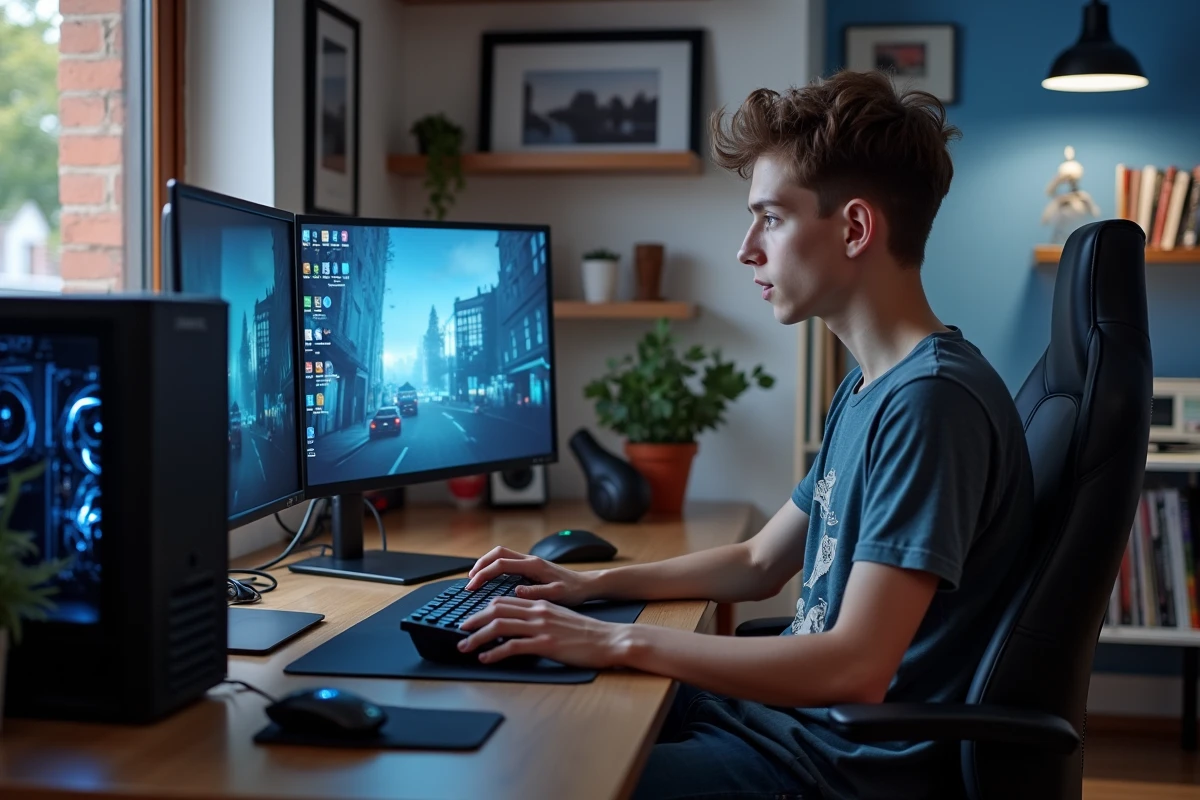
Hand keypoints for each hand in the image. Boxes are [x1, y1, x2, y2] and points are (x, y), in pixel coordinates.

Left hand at [457, 597, 627, 667]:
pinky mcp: (546, 643)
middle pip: (496, 610)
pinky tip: (486, 658)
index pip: (504, 601)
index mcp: (540, 604)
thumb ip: (539, 618)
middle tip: (460, 630)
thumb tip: (519, 627)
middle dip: (473, 620)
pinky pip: (514, 646)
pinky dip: (496, 652)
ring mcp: (542, 627)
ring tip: (465, 647)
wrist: (609, 640)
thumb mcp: (559, 618)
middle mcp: (538, 611)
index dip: (483, 609)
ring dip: (477, 636)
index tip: (471, 619)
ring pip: (500, 626)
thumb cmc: (586, 634)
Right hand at [464, 546, 594, 605]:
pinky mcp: (531, 566)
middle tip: (469, 580)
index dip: (483, 574)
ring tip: (475, 578)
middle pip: (498, 553)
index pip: (501, 564)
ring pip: (502, 554)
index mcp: (534, 565)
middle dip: (480, 564)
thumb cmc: (574, 591)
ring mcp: (530, 561)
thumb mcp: (557, 595)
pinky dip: (494, 566)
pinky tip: (491, 578)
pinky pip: (508, 561)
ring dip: (486, 563)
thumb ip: (537, 592)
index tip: (472, 586)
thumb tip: (516, 590)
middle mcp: (530, 559)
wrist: (587, 584)